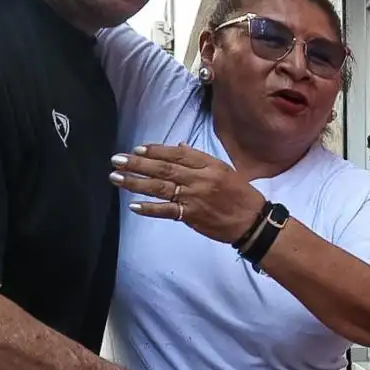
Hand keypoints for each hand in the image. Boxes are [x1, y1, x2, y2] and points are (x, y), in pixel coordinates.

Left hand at [111, 144, 266, 244]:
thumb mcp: (224, 169)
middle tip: (117, 160)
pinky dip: (149, 208)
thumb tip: (178, 147)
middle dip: (138, 163)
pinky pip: (167, 211)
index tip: (138, 148)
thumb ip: (200, 159)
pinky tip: (134, 205)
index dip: (156, 150)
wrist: (253, 222)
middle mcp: (199, 179)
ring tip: (116, 178)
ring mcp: (194, 198)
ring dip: (136, 182)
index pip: (178, 154)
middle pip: (163, 168)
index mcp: (209, 165)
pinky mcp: (191, 216)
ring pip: (160, 188)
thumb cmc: (241, 195)